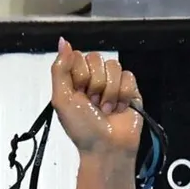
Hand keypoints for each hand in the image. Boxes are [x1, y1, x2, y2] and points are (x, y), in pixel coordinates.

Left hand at [50, 37, 143, 157]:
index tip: (77, 91)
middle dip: (93, 83)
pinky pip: (128, 76)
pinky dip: (122, 94)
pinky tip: (118, 108)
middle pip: (96, 58)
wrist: (106, 146)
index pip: (77, 56)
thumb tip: (63, 42)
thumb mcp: (61, 99)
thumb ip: (60, 69)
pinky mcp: (130, 89)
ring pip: (113, 66)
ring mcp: (112, 83)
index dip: (78, 73)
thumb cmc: (81, 127)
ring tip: (104, 108)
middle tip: (92, 103)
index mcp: (73, 80)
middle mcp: (92, 78)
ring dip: (108, 91)